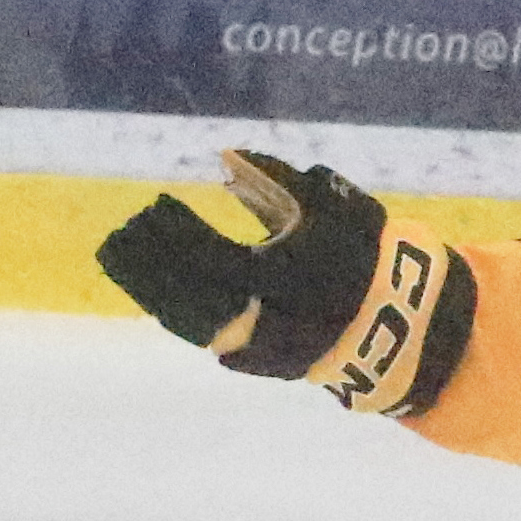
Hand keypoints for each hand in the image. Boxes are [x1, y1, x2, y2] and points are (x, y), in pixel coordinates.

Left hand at [97, 152, 454, 408]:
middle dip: (147, 263)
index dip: (175, 231)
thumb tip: (229, 157)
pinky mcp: (255, 363)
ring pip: (187, 320)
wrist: (401, 325)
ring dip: (150, 289)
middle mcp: (263, 315)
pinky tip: (153, 293)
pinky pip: (203, 338)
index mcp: (283, 273)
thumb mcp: (333, 205)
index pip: (210, 253)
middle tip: (119, 236)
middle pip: (185, 292)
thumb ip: (280, 180)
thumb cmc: (365, 254)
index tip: (153, 206)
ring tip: (123, 260)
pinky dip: (174, 313)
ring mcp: (257, 345)